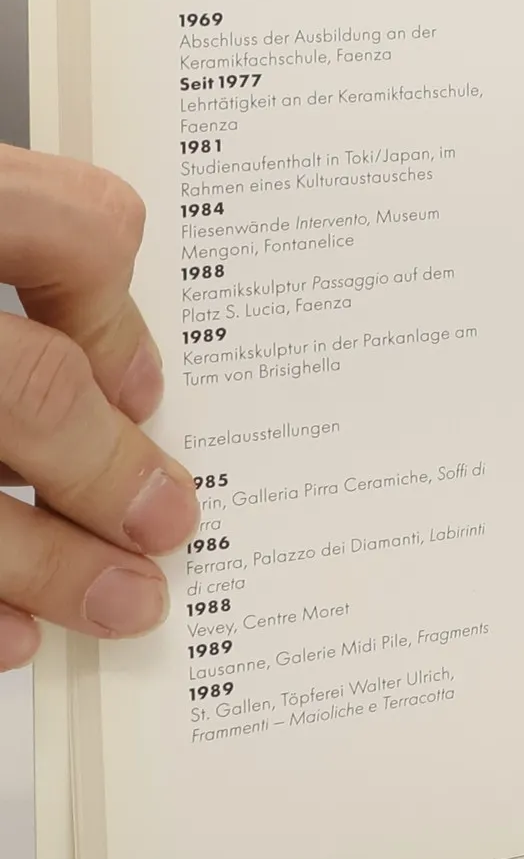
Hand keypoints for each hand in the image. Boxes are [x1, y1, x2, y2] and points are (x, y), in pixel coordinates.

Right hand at [0, 147, 197, 668]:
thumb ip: (16, 248)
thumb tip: (125, 378)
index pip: (67, 225)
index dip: (122, 311)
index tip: (149, 387)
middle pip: (28, 388)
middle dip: (112, 472)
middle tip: (172, 524)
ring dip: (50, 565)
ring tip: (125, 605)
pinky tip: (6, 634)